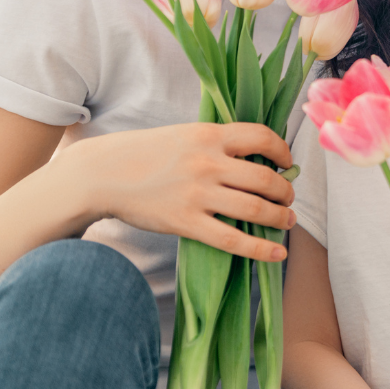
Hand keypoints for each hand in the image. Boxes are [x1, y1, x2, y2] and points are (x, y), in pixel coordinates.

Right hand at [59, 122, 294, 260]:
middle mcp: (207, 163)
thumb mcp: (184, 135)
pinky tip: (276, 253)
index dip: (282, 151)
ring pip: (255, 208)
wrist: (101, 174)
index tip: (288, 164)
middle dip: (285, 191)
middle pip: (266, 178)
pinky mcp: (185, 222)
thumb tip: (256, 158)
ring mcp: (197, 194)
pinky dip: (260, 249)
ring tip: (286, 220)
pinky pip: (232, 239)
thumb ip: (217, 144)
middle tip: (288, 199)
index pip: (262, 137)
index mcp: (209, 135)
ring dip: (280, 217)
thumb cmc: (145, 154)